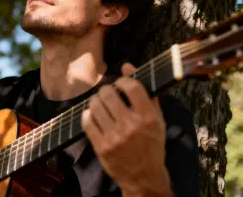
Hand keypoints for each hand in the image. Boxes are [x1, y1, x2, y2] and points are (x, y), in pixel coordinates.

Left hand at [81, 63, 171, 195]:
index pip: (131, 86)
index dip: (122, 80)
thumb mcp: (156, 119)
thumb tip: (127, 66)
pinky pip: (87, 121)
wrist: (144, 177)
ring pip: (95, 105)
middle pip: (108, 93)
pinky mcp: (101, 147)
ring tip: (100, 104)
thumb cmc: (152, 144)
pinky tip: (94, 116)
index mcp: (148, 117)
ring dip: (95, 101)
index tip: (120, 84)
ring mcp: (114, 137)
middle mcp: (131, 126)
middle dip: (106, 90)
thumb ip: (145, 92)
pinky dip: (88, 115)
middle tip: (108, 94)